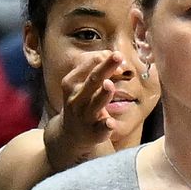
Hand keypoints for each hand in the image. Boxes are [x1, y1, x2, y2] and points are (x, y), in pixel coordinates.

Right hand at [43, 51, 134, 171]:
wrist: (71, 133)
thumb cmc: (83, 102)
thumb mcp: (84, 85)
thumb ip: (99, 70)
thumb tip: (116, 57)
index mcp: (71, 83)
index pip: (87, 66)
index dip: (103, 59)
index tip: (118, 56)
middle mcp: (76, 98)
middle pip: (92, 80)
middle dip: (105, 68)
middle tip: (117, 55)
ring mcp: (84, 116)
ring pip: (95, 104)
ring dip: (102, 94)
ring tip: (110, 85)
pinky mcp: (94, 132)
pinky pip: (100, 128)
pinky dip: (105, 125)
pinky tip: (110, 122)